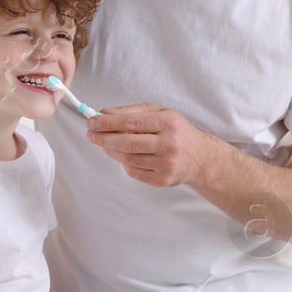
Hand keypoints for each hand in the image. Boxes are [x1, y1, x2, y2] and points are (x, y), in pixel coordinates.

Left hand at [87, 103, 210, 186]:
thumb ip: (133, 111)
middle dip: (103, 138)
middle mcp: (169, 144)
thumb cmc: (177, 132)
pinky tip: (125, 155)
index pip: (130, 122)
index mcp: (168, 123)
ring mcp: (166, 164)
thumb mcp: (160, 113)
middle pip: (126, 142)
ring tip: (106, 143)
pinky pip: (133, 171)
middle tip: (91, 134)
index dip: (107, 122)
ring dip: (111, 150)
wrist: (201, 157)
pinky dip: (124, 163)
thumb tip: (105, 113)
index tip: (92, 121)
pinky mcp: (162, 179)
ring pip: (127, 158)